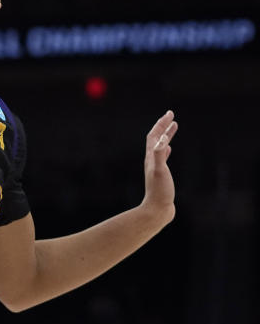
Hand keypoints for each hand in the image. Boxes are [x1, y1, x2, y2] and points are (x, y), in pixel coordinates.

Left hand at [140, 110, 177, 225]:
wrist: (157, 209)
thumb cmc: (159, 191)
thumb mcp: (160, 170)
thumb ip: (160, 155)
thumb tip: (162, 139)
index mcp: (150, 157)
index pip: (154, 135)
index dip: (161, 124)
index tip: (170, 113)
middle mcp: (151, 160)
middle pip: (155, 138)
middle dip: (163, 125)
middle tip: (171, 114)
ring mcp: (156, 167)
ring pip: (159, 146)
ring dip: (166, 135)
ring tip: (173, 126)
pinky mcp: (161, 174)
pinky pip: (162, 157)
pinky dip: (166, 149)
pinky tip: (169, 149)